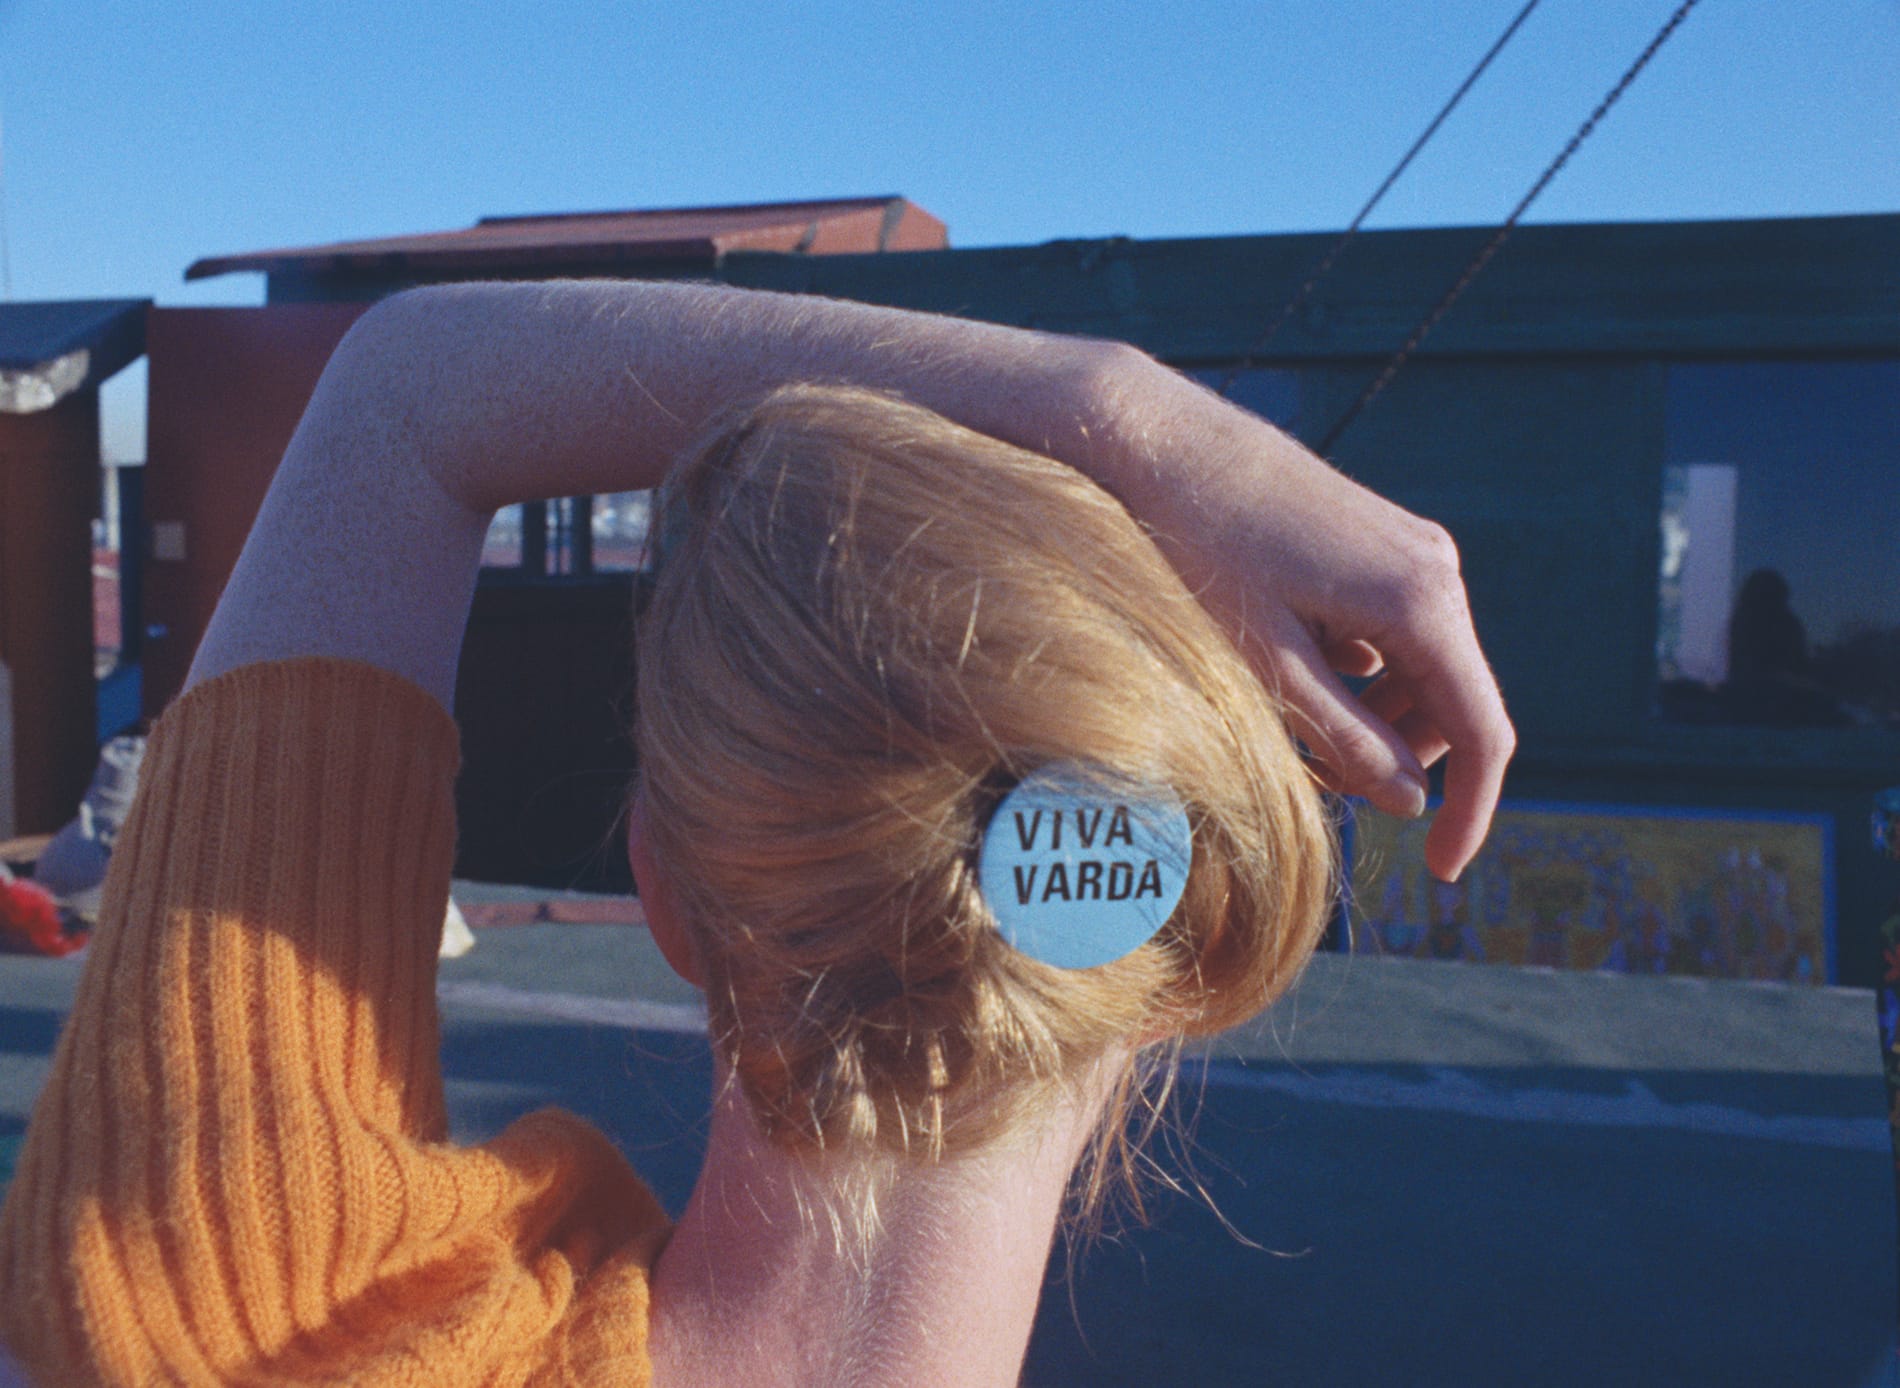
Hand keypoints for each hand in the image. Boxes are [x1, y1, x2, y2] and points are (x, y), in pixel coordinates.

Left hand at [1074, 349, 1514, 881]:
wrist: (1158, 438)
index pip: (1483, 732)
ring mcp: (1410, 547)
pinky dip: (1355, 672)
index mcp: (1420, 600)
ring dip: (1375, 718)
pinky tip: (1283, 663)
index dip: (1472, 813)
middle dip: (1402, 760)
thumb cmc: (1201, 549)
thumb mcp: (1267, 664)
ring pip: (1421, 669)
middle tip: (1319, 785)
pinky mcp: (1377, 539)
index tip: (1441, 874)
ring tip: (1290, 726)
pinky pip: (1391, 630)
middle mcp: (1434, 568)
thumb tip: (1410, 803)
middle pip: (1453, 702)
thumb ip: (1345, 739)